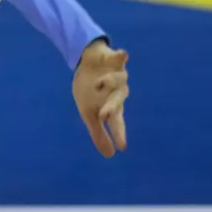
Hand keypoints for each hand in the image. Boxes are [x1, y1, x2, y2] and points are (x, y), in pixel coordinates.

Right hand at [73, 39, 128, 156]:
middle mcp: (118, 92)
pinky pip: (119, 58)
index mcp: (111, 106)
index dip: (119, 133)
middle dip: (111, 107)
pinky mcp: (113, 60)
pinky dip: (121, 57)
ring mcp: (117, 75)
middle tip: (104, 115)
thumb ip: (99, 133)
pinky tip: (124, 55)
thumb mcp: (89, 114)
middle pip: (117, 101)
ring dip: (110, 83)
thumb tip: (109, 156)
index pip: (117, 122)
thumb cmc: (90, 91)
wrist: (87, 64)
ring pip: (118, 80)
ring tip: (98, 84)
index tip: (122, 147)